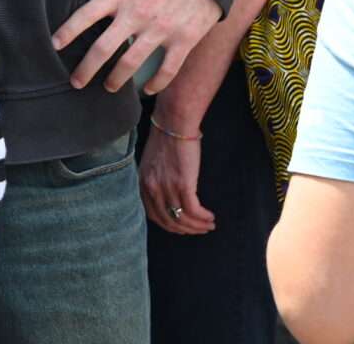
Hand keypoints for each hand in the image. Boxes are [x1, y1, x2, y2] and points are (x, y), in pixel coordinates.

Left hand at [54, 0, 220, 92]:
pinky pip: (167, 70)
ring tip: (108, 87)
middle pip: (104, 48)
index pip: (87, 14)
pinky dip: (156, 84)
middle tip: (76, 82)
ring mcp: (160, 29)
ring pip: (131, 63)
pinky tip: (146, 90)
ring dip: (116, 80)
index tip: (53, 45)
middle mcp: (137, 14)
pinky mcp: (183, 41)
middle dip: (86, 69)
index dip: (68, 31)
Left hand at [141, 120, 214, 235]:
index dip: (169, 225)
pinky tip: (210, 217)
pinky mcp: (182, 184)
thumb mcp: (153, 164)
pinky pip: (193, 210)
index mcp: (142, 183)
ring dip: (197, 226)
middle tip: (200, 229)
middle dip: (186, 230)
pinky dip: (203, 217)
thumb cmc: (166, 140)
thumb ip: (156, 181)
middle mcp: (151, 188)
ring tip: (209, 225)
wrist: (174, 124)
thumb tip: (167, 197)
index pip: (153, 215)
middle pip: (168, 220)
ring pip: (182, 218)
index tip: (182, 228)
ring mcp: (166, 187)